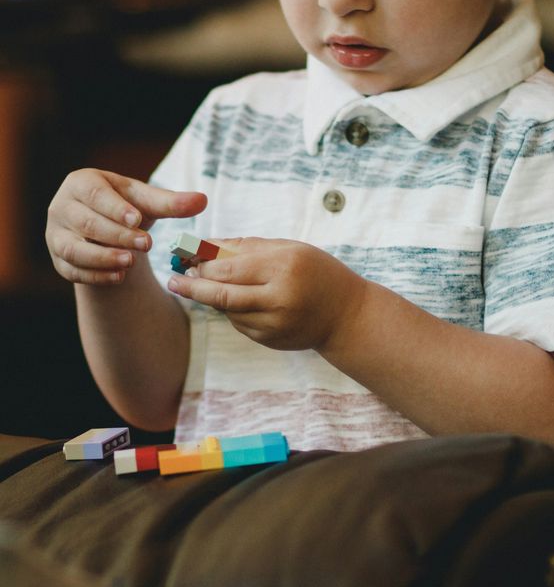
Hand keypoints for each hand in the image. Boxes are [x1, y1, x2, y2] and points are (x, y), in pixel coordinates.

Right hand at [46, 168, 206, 284]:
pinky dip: (96, 276)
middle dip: (117, 235)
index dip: (115, 207)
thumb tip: (203, 200)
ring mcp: (56, 235)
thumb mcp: (147, 202)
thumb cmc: (127, 208)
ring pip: (74, 248)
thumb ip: (172, 202)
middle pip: (86, 222)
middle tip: (145, 244)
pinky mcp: (59, 260)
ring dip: (102, 257)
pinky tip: (119, 277)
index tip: (137, 219)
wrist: (106, 230)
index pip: (95, 195)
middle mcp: (62, 207)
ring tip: (129, 263)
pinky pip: (72, 270)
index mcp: (82, 183)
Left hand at [167, 238, 366, 350]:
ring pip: (227, 311)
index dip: (202, 263)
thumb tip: (207, 246)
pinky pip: (239, 323)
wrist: (346, 316)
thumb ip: (247, 246)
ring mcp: (274, 324)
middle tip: (175, 279)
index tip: (184, 257)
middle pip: (221, 295)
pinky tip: (237, 300)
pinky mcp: (270, 340)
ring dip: (212, 298)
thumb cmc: (318, 273)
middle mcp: (279, 298)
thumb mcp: (289, 249)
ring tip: (203, 284)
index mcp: (284, 267)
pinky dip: (231, 310)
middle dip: (193, 286)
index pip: (229, 267)